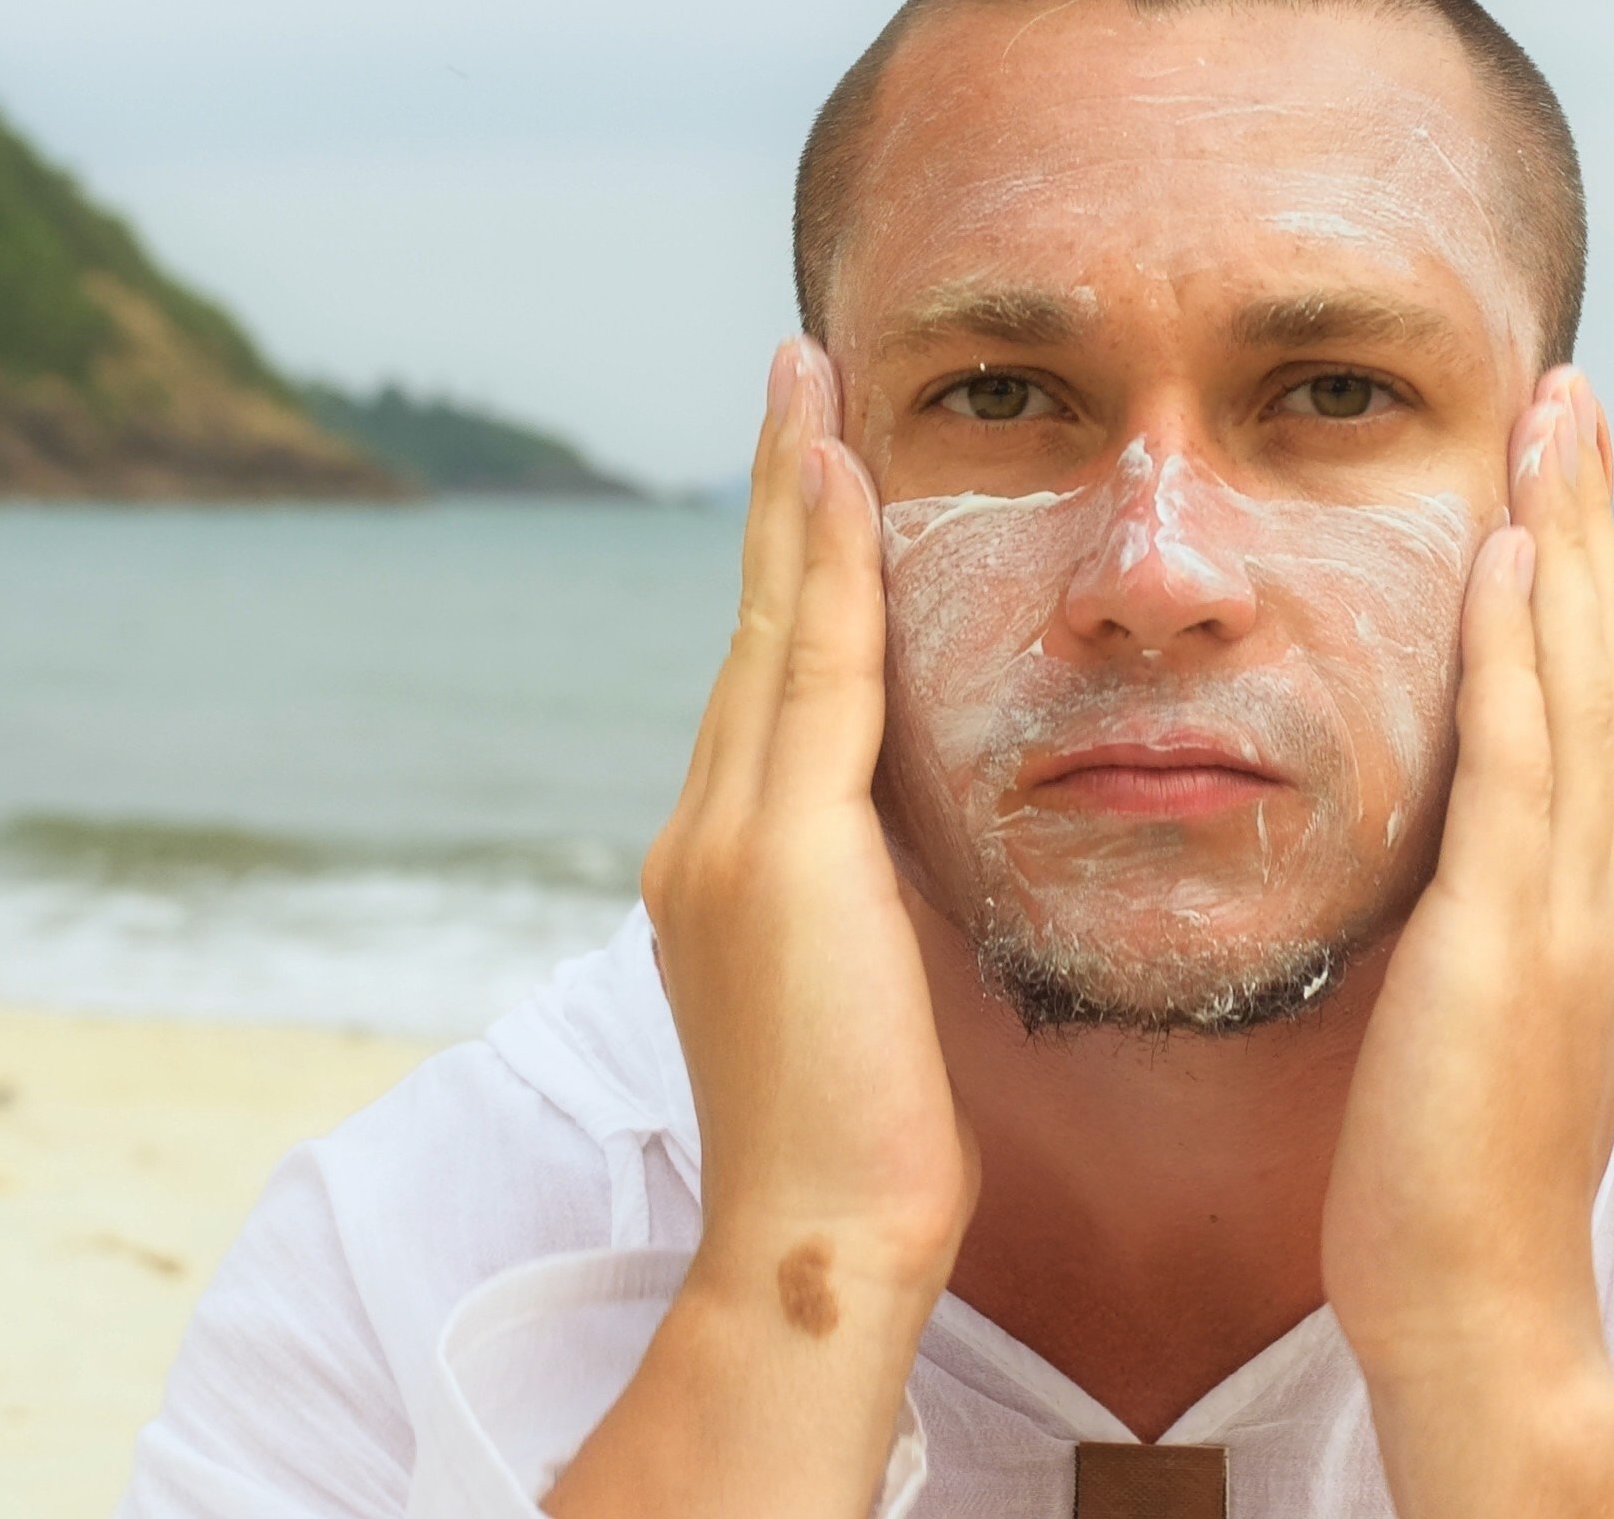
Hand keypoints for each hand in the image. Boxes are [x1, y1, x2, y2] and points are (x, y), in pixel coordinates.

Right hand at [547, 338, 976, 1518]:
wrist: (819, 1244)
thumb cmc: (865, 1151)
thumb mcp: (867, 993)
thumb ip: (869, 906)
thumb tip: (912, 862)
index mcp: (722, 867)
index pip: (767, 685)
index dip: (791, 571)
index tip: (814, 469)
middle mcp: (701, 831)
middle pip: (753, 626)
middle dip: (775, 493)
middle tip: (795, 369)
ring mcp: (725, 836)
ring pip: (773, 625)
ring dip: (794, 493)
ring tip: (811, 381)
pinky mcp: (778, 849)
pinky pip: (817, 668)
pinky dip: (829, 563)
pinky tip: (842, 475)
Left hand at [1323, 367, 1613, 1517]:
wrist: (1474, 1310)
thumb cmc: (1441, 1191)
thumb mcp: (1468, 1028)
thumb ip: (1471, 938)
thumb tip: (1441, 878)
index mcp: (1588, 910)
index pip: (1597, 715)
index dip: (1584, 588)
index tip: (1559, 482)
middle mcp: (1600, 890)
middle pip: (1612, 665)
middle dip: (1592, 522)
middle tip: (1572, 396)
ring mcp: (1569, 911)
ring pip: (1585, 686)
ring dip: (1570, 540)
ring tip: (1551, 420)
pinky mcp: (1512, 941)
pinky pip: (1521, 763)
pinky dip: (1520, 649)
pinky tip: (1507, 555)